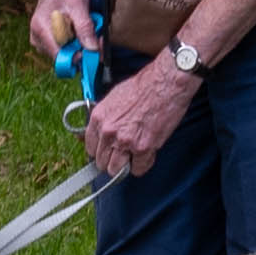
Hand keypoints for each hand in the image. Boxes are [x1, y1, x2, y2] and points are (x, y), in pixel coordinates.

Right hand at [30, 0, 99, 66]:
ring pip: (62, 54)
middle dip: (80, 51)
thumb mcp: (79, 6)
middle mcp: (36, 36)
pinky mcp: (43, 38)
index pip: (59, 56)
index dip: (78, 57)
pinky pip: (60, 48)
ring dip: (77, 46)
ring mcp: (38, 38)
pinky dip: (72, 43)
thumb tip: (92, 50)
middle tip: (95, 37)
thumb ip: (85, 28)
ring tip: (86, 30)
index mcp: (41, 28)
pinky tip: (77, 30)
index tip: (93, 50)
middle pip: (61, 57)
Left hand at [83, 55, 197, 174]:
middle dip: (112, 160)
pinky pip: (138, 169)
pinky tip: (146, 154)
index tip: (106, 151)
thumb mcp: (114, 98)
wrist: (165, 84)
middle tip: (122, 154)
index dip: (100, 151)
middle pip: (101, 162)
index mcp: (99, 118)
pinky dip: (143, 165)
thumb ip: (105, 117)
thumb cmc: (144, 87)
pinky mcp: (143, 148)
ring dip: (124, 166)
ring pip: (116, 170)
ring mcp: (125, 142)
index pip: (90, 147)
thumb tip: (102, 131)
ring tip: (133, 156)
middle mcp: (109, 132)